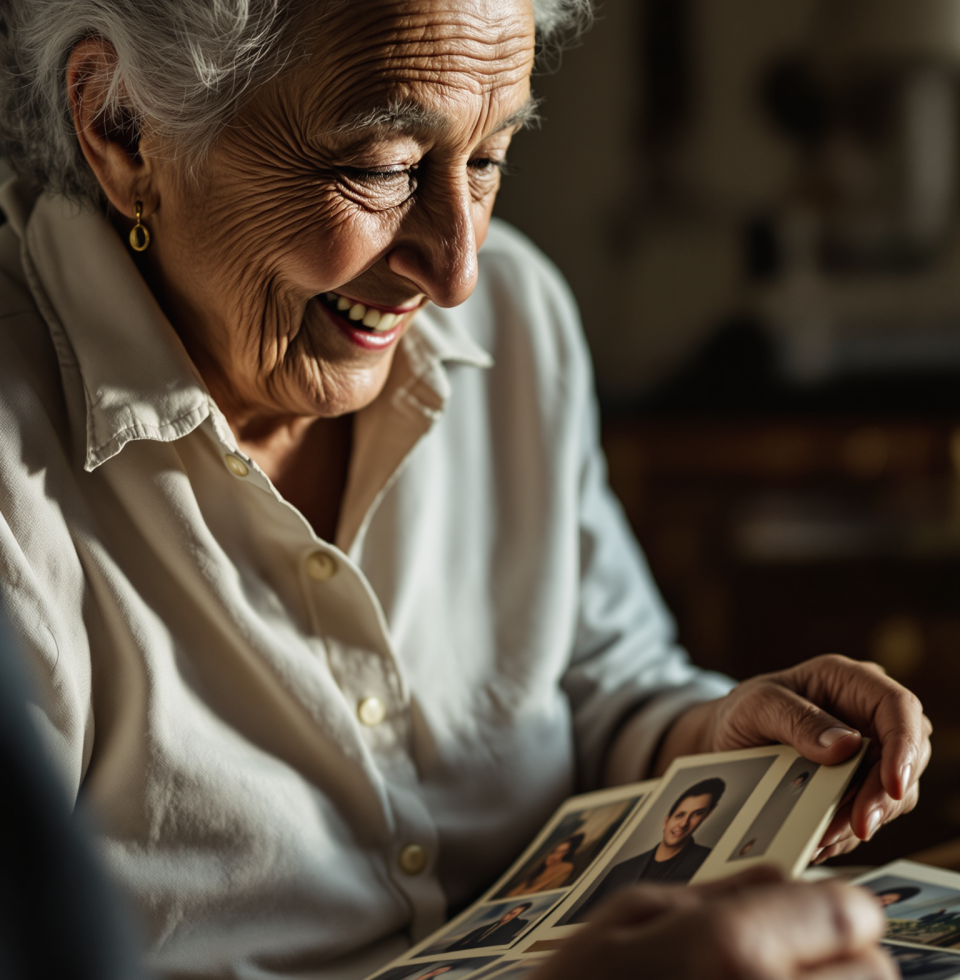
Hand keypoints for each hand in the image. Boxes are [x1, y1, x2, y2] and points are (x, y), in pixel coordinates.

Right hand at [531, 868, 894, 979]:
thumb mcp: (626, 918)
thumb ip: (711, 896)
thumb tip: (781, 878)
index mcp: (729, 949)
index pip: (848, 916)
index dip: (837, 910)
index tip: (824, 915)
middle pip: (876, 977)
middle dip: (848, 960)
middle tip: (799, 957)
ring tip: (772, 979)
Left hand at [655, 655, 932, 858]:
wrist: (727, 740)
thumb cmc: (744, 711)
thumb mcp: (757, 705)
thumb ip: (796, 719)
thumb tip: (845, 745)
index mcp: (850, 681)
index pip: (899, 708)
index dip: (904, 746)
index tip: (893, 785)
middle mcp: (868, 715)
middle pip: (907, 757)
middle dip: (884, 796)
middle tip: (859, 825)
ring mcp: (869, 752)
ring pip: (894, 793)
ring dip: (864, 818)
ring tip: (823, 834)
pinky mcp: (860, 784)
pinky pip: (870, 814)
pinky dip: (849, 830)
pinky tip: (820, 837)